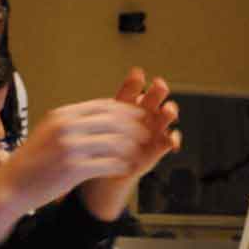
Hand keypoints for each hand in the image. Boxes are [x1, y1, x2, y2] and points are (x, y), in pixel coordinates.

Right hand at [0, 96, 149, 244]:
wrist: (10, 186)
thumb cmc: (31, 162)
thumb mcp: (48, 131)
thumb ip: (73, 122)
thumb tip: (102, 116)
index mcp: (62, 114)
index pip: (104, 105)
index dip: (127, 110)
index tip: (139, 116)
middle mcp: (66, 127)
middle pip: (114, 120)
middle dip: (135, 127)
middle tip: (147, 135)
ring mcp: (70, 148)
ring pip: (115, 142)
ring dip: (131, 148)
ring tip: (139, 153)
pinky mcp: (73, 169)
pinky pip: (109, 164)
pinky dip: (121, 166)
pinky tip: (126, 169)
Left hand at [80, 68, 181, 220]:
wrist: (101, 175)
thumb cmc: (94, 149)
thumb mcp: (89, 135)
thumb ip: (88, 126)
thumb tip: (75, 112)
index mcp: (123, 107)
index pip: (131, 89)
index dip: (135, 82)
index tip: (136, 73)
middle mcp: (140, 115)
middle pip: (152, 97)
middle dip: (158, 91)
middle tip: (159, 85)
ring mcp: (150, 130)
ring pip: (164, 116)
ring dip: (169, 112)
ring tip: (168, 111)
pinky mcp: (156, 147)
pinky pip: (169, 140)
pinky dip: (173, 139)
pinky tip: (172, 140)